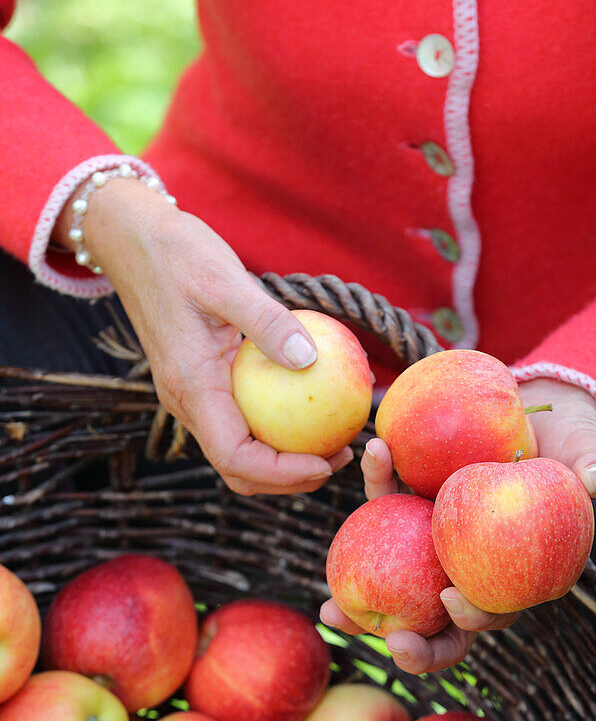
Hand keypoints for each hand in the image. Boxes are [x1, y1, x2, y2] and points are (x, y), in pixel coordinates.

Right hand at [55, 178, 352, 494]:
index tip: (325, 462)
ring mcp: (192, 396)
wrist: (132, 240)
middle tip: (339, 459)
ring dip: (284, 460)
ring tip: (333, 441)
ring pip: (239, 452)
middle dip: (289, 480)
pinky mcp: (202, 384)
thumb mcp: (224, 277)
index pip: (235, 456)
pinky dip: (276, 428)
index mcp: (190, 386)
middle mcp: (187, 402)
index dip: (282, 473)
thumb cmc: (175, 253)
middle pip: (237, 470)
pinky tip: (312, 408)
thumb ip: (267, 321)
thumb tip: (310, 360)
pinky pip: (241, 422)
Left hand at [320, 379, 595, 673]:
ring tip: (329, 608)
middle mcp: (466, 571)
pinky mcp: (412, 508)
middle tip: (384, 638)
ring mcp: (433, 546)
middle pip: (434, 623)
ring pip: (394, 587)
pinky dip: (375, 487)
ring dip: (359, 606)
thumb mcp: (593, 458)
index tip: (451, 600)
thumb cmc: (573, 451)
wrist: (544, 418)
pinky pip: (386, 507)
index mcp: (511, 577)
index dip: (472, 619)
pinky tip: (368, 457)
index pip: (491, 614)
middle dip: (407, 643)